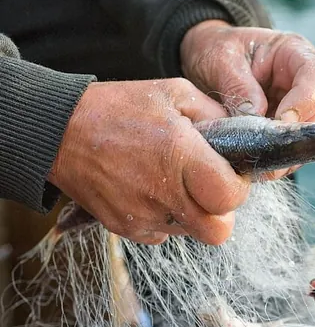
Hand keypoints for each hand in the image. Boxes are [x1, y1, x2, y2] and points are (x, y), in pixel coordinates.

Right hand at [48, 78, 249, 245]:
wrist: (58, 130)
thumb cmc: (118, 108)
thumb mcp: (174, 93)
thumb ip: (216, 115)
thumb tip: (244, 136)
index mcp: (180, 156)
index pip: (231, 198)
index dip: (239, 188)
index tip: (231, 175)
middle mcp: (162, 192)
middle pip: (217, 231)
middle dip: (222, 213)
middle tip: (211, 189)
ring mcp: (142, 215)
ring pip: (191, 233)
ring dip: (193, 213)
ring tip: (175, 182)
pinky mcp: (125, 228)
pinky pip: (162, 233)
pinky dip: (166, 217)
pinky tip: (152, 190)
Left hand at [180, 21, 314, 176]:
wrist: (205, 61)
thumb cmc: (216, 50)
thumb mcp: (221, 59)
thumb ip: (238, 86)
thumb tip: (254, 118)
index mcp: (294, 53)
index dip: (304, 102)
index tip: (281, 123)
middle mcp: (303, 82)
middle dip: (300, 136)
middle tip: (274, 154)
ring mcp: (298, 107)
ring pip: (311, 136)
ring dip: (291, 154)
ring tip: (266, 167)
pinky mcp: (286, 129)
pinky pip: (292, 149)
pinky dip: (279, 161)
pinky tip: (261, 169)